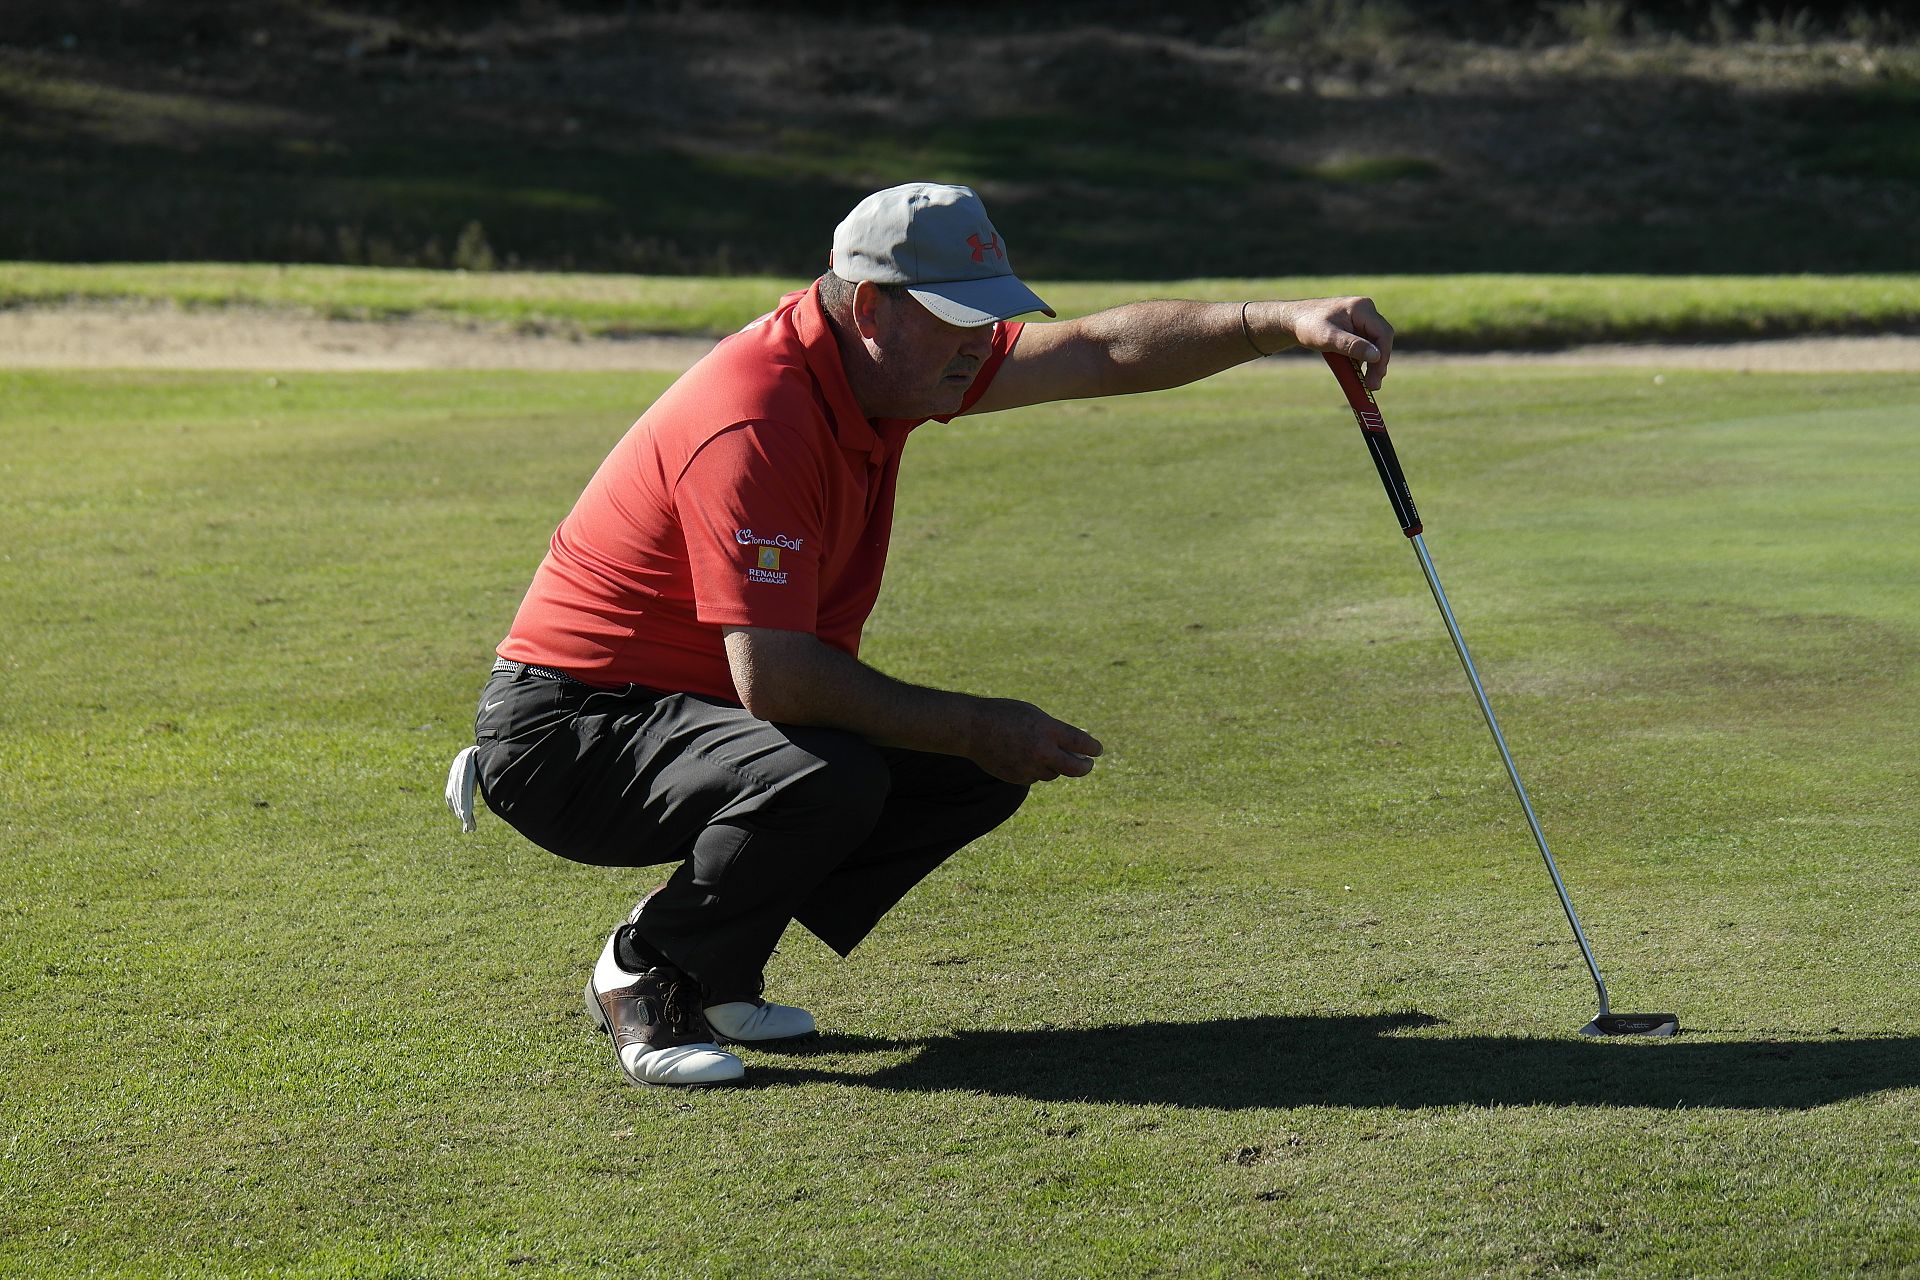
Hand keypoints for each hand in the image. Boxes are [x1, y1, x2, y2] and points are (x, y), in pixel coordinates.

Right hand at [968, 698, 1103, 784]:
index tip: (1097, 750)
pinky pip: (1034, 777)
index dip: (1093, 748)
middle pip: (1074, 768)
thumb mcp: (1033, 715)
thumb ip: (1053, 730)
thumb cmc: (1005, 715)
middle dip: (1085, 767)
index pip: (1081, 743)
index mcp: (1047, 730)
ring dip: (1055, 766)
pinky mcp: (1017, 778)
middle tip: (1087, 764)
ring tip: (1049, 754)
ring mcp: (1029, 767)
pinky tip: (1025, 757)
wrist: (972, 729)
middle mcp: (1041, 751)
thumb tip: (1074, 748)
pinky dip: (1035, 769)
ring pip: (1053, 773)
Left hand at [1274, 296, 1393, 389]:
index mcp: (1362, 308)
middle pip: (1381, 339)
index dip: (1383, 356)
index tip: (1376, 377)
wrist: (1292, 322)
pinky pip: (1365, 345)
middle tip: (1373, 385)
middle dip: (1378, 363)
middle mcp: (1365, 311)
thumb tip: (1376, 356)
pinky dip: (1362, 360)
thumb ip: (1352, 346)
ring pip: (1374, 344)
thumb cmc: (1308, 326)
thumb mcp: (1328, 338)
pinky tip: (1357, 373)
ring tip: (1367, 383)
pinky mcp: (1355, 327)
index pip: (1383, 333)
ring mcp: (1361, 319)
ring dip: (1372, 364)